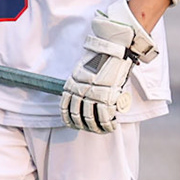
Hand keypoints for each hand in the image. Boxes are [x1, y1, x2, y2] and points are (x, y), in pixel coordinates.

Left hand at [60, 0, 156, 132]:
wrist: (114, 49)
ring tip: (102, 130)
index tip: (73, 125)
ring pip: (90, 119)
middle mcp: (80, 91)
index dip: (68, 120)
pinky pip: (105, 118)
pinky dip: (107, 126)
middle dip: (82, 126)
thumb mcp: (85, 69)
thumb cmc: (102, 57)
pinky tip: (112, 126)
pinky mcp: (107, 97)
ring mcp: (93, 95)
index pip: (64, 107)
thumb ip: (82, 84)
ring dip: (96, 128)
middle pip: (77, 116)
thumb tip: (84, 99)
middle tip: (90, 129)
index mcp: (72, 84)